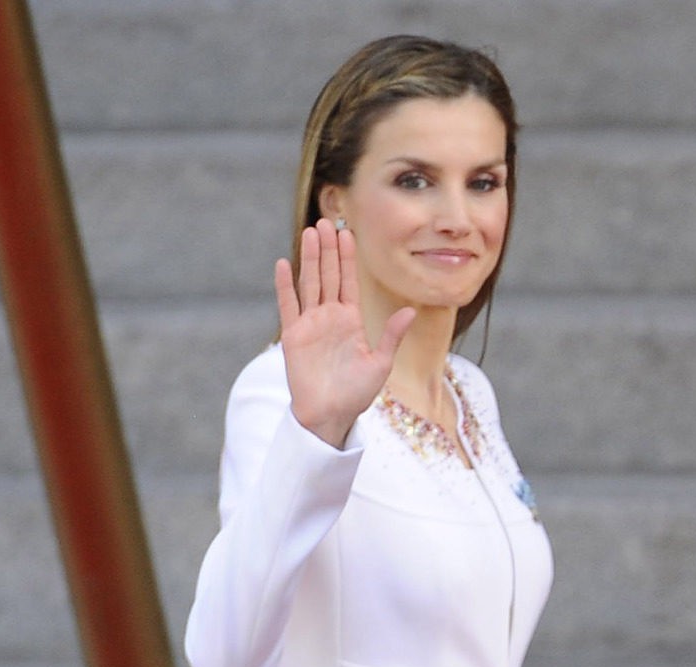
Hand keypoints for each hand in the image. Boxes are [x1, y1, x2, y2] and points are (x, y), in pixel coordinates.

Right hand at [275, 219, 415, 447]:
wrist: (330, 416)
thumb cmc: (356, 395)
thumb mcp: (380, 363)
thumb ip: (392, 335)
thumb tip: (411, 309)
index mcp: (350, 321)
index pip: (349, 281)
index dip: (348, 257)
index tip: (348, 233)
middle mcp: (330, 318)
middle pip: (328, 275)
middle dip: (328, 248)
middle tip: (326, 220)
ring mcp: (310, 324)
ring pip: (310, 283)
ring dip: (310, 258)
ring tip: (310, 232)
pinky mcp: (293, 335)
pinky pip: (288, 305)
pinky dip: (285, 285)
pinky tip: (284, 263)